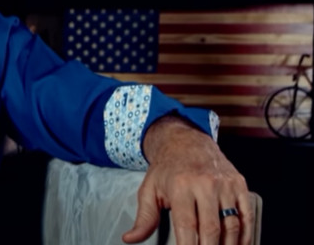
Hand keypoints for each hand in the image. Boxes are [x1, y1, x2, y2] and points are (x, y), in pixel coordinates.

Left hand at [122, 116, 253, 244]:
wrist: (186, 142)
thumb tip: (130, 238)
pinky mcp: (239, 185)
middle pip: (211, 230)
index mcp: (180, 187)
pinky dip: (246, 235)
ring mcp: (225, 185)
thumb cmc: (167, 169)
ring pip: (232, 225)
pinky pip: (247, 216)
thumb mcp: (149, 190)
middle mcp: (205, 185)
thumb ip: (143, 218)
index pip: (186, 227)